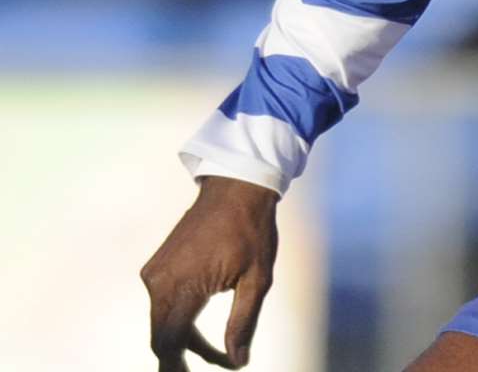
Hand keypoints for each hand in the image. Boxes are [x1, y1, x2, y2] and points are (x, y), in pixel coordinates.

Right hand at [141, 177, 279, 369]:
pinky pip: (163, 304)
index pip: (170, 342)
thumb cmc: (252, 231)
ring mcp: (155, 273)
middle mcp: (159, 282)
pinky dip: (180, 321)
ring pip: (162, 322)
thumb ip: (243, 323)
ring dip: (184, 341)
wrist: (236, 188)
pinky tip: (201, 331)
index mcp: (183, 286)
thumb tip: (237, 361)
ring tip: (215, 354)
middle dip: (182, 360)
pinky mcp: (157, 267)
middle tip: (212, 367)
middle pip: (162, 337)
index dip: (179, 368)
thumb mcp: (258, 280)